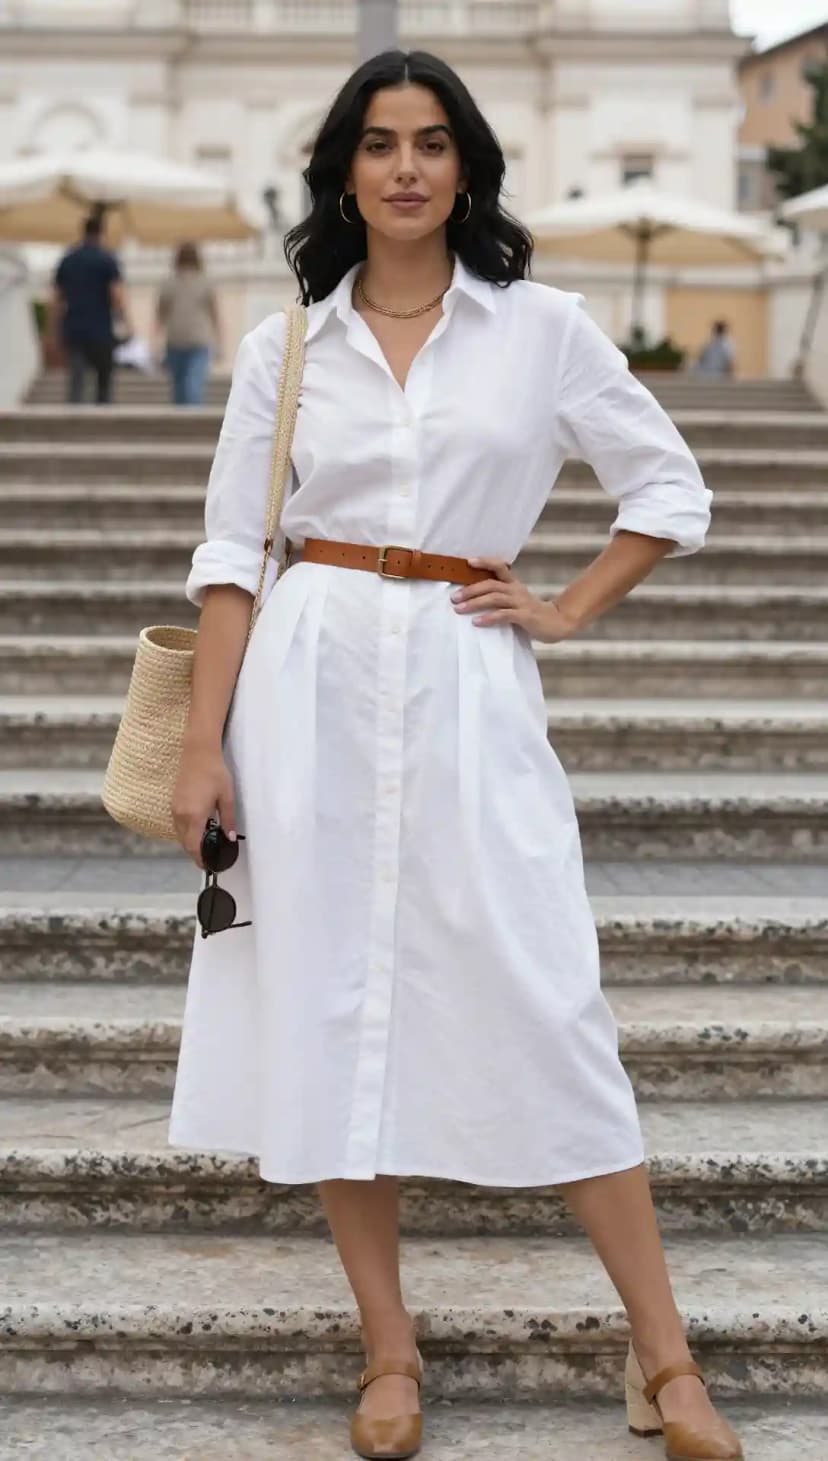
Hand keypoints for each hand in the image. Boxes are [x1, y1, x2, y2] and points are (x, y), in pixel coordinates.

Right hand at [172, 739, 236, 868]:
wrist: (198, 752)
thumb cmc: (215, 773)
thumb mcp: (227, 797)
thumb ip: (228, 820)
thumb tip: (229, 838)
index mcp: (194, 816)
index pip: (194, 846)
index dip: (200, 858)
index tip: (208, 866)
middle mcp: (180, 815)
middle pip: (185, 843)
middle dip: (196, 853)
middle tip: (209, 857)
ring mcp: (174, 809)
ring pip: (180, 835)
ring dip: (190, 842)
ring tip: (206, 845)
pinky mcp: (173, 803)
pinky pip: (178, 825)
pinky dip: (186, 832)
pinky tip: (198, 829)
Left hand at [451, 557, 579, 643]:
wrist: (557, 623)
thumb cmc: (531, 613)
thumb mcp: (516, 600)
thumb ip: (500, 597)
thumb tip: (472, 597)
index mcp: (513, 584)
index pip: (499, 566)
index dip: (485, 562)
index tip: (468, 562)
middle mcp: (516, 590)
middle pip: (491, 584)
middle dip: (470, 590)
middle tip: (454, 597)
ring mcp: (521, 602)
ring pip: (494, 598)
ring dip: (475, 603)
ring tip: (459, 609)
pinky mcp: (524, 616)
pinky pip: (503, 615)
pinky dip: (488, 618)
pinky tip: (476, 622)